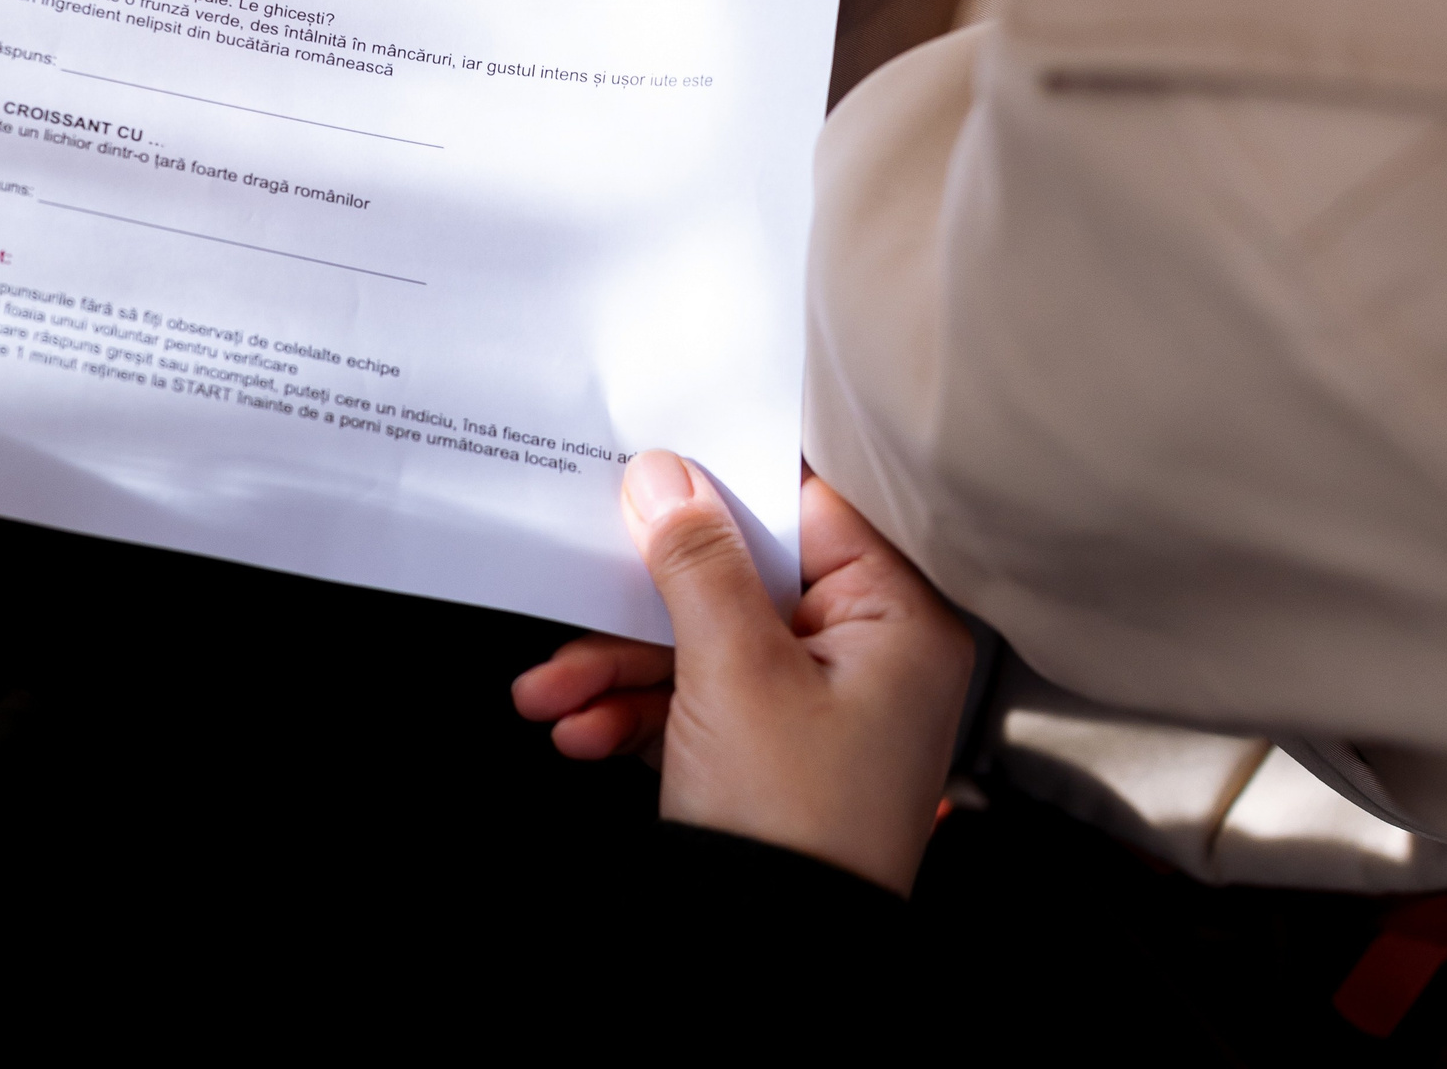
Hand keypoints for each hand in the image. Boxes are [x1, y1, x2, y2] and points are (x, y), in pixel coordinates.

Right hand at [514, 459, 972, 894]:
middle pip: (741, 581)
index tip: (653, 462)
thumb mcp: (733, 669)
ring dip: (617, 665)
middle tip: (578, 579)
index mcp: (896, 623)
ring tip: (550, 691)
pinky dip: (634, 712)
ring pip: (703, 645)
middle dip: (642, 600)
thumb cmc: (790, 823)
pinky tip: (578, 730)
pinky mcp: (769, 757)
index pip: (808, 514)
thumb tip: (667, 474)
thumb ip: (698, 559)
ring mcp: (817, 712)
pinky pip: (696, 703)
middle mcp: (867, 660)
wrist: (770, 983)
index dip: (724, 486)